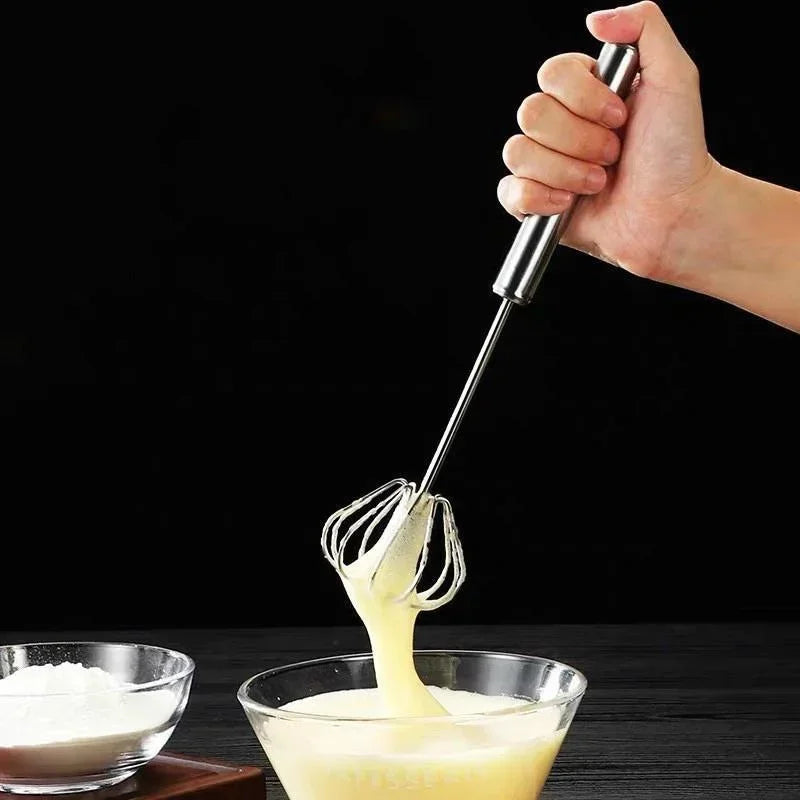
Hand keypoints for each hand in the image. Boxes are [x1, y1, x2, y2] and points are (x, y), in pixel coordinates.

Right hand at [497, 1, 716, 284]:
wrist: (673, 214)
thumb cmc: (677, 154)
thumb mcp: (676, 77)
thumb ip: (644, 27)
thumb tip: (596, 19)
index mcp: (584, 92)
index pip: (551, 74)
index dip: (583, 98)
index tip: (620, 116)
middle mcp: (559, 125)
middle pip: (530, 113)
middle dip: (579, 139)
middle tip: (614, 154)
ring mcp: (543, 164)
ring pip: (518, 152)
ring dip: (565, 170)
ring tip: (598, 182)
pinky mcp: (533, 202)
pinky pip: (510, 191)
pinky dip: (541, 198)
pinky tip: (570, 203)